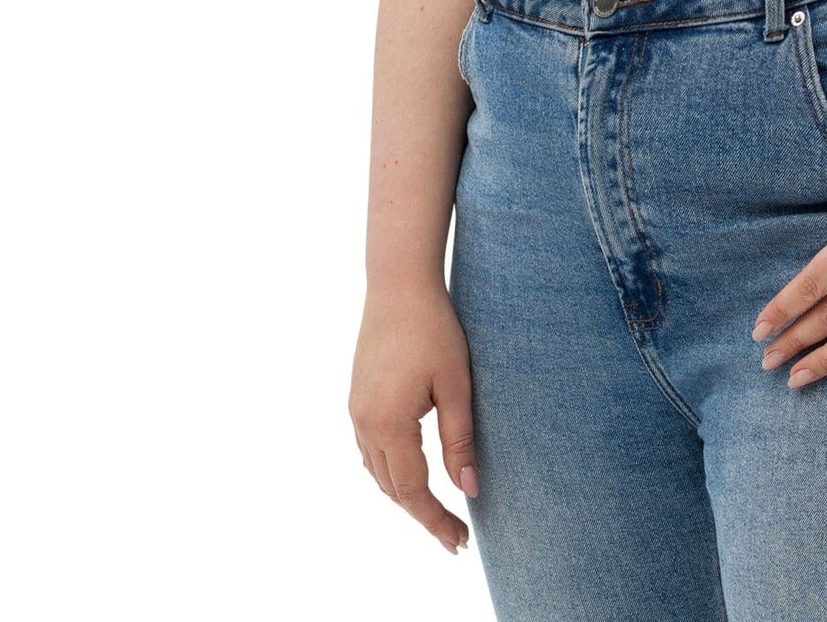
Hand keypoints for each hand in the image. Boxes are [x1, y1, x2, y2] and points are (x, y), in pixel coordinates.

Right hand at [349, 284, 479, 554]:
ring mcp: (355, 411)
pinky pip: (370, 450)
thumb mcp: (455, 384)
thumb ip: (460, 439)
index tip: (460, 542)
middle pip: (391, 487)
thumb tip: (470, 488)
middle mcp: (363, 423)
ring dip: (404, 494)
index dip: (435, 519)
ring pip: (377, 472)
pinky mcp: (357, 399)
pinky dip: (390, 470)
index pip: (412, 490)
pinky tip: (411, 472)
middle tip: (455, 535)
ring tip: (438, 510)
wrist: (398, 285)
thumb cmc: (434, 328)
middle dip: (422, 513)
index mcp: (388, 423)